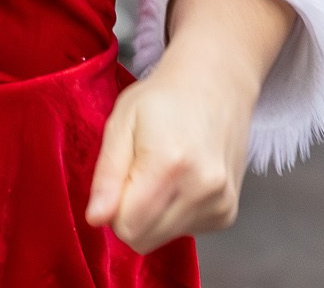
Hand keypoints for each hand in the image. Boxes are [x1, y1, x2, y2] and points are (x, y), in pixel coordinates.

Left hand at [87, 0, 289, 253]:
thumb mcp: (121, 123)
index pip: (127, 227)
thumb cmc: (162, 98)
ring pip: (164, 238)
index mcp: (169, 165)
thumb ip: (107, 174)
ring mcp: (221, 204)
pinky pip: (186, 231)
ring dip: (153, 215)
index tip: (119, 178)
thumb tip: (95, 220)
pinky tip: (182, 179)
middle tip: (137, 174)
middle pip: (145, 239)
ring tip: (161, 173)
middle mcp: (202, 190)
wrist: (215, 84)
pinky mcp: (229, 212)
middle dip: (131, 215)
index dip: (112, 208)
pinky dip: (175, 213)